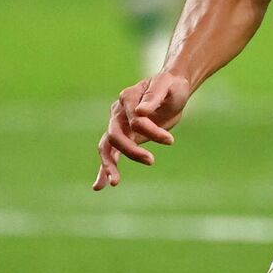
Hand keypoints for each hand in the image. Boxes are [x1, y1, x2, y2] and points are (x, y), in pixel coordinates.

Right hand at [92, 71, 191, 189]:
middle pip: (115, 134)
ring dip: (109, 164)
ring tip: (114, 183)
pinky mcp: (124, 138)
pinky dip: (104, 170)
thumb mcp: (167, 86)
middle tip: (151, 161)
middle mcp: (118, 112)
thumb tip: (140, 112)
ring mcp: (119, 126)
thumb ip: (154, 96)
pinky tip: (100, 186)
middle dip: (131, 150)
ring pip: (107, 147)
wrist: (172, 90)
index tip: (170, 141)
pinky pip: (110, 154)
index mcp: (128, 97)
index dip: (150, 130)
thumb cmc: (171, 86)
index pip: (134, 119)